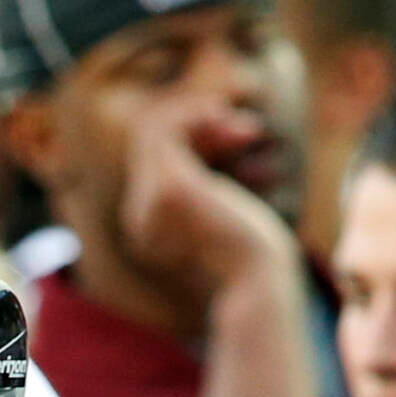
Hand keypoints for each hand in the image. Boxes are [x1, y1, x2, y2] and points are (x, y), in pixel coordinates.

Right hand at [118, 109, 294, 311]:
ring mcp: (148, 202)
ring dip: (198, 114)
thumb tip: (223, 136)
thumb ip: (209, 187)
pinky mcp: (169, 188)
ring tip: (245, 128)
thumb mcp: (225, 216)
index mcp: (147, 225)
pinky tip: (233, 123)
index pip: (154, 162)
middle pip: (151, 143)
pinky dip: (196, 115)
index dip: (196, 139)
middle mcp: (138, 215)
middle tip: (247, 131)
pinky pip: (164, 129)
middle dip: (198, 124)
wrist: (257, 282)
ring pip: (152, 130)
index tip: (241, 139)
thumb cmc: (253, 257)